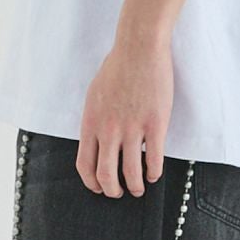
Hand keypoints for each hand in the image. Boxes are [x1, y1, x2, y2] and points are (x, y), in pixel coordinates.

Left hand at [75, 32, 173, 197]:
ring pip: (131, 173)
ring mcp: (133, 128)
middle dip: (113, 191)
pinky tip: (154, 173)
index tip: (100, 187)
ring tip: (140, 187)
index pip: (85, 165)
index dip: (92, 183)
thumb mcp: (95, 94)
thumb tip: (98, 141)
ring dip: (136, 186)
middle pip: (106, 176)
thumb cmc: (118, 66)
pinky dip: (154, 173)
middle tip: (120, 192)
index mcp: (91, 122)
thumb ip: (95, 120)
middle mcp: (109, 129)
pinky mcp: (155, 124)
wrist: (139, 47)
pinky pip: (154, 160)